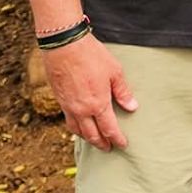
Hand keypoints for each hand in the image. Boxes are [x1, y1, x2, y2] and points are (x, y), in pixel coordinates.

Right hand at [42, 35, 137, 149]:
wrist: (64, 44)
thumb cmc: (91, 55)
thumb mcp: (114, 71)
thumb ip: (123, 92)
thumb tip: (132, 107)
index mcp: (98, 104)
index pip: (109, 129)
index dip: (117, 139)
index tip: (123, 144)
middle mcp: (81, 110)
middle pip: (92, 135)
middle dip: (101, 143)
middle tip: (108, 148)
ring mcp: (68, 106)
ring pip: (77, 130)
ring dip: (87, 138)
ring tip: (94, 140)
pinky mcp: (59, 99)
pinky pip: (68, 120)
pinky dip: (75, 127)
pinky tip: (79, 124)